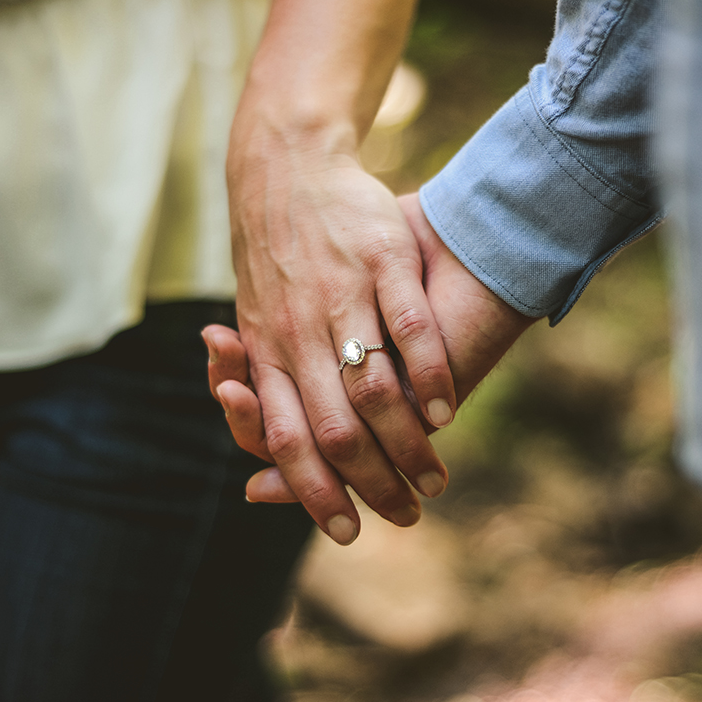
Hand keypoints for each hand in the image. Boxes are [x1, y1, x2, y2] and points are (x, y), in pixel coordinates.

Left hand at [207, 192, 536, 505]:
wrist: (288, 169)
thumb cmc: (278, 262)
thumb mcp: (257, 329)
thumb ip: (268, 397)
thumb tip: (257, 477)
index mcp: (268, 353)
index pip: (288, 441)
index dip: (315, 494)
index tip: (347, 532)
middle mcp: (300, 333)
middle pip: (336, 430)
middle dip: (373, 485)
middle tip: (407, 514)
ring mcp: (342, 297)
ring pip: (374, 390)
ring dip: (408, 446)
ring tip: (435, 478)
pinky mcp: (380, 261)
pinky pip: (407, 329)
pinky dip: (428, 378)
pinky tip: (445, 414)